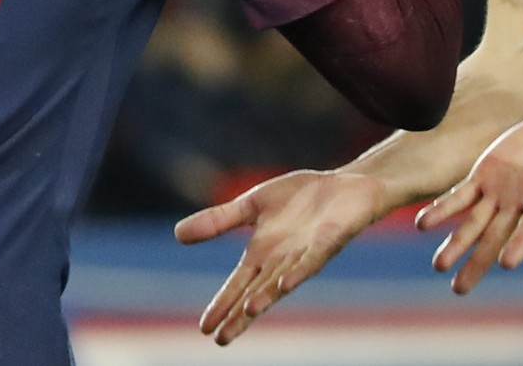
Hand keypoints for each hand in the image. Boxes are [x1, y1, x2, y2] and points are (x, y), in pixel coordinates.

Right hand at [174, 169, 390, 344]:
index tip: (205, 328)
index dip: (222, 305)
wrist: (345, 184)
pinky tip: (285, 282)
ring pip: (282, 280)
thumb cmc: (301, 199)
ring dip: (266, 296)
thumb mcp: (251, 205)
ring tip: (248, 312)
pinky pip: (312, 259)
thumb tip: (176, 234)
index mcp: (262, 254)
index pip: (238, 285)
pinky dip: (298, 271)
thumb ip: (218, 221)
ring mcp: (305, 253)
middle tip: (221, 339)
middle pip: (256, 292)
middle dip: (239, 315)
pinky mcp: (328, 241)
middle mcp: (282, 260)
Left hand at [414, 111, 522, 294]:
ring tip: (438, 265)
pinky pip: (460, 195)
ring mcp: (500, 193)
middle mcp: (519, 206)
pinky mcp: (485, 176)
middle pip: (495, 239)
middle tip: (459, 289)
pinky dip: (443, 209)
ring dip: (454, 242)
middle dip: (476, 263)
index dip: (522, 244)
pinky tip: (423, 223)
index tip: (508, 263)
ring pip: (473, 223)